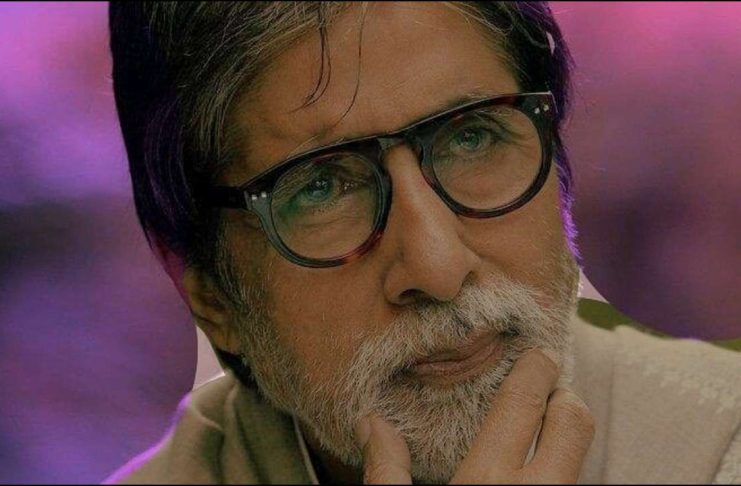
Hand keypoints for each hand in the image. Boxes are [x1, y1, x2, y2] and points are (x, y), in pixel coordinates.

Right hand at [354, 349, 594, 483]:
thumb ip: (386, 472)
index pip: (524, 406)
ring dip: (566, 429)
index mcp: (485, 482)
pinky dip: (561, 460)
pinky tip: (538, 464)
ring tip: (543, 425)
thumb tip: (371, 424)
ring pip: (581, 454)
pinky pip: (573, 478)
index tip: (538, 356)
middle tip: (547, 389)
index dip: (536, 371)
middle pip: (573, 423)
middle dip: (564, 396)